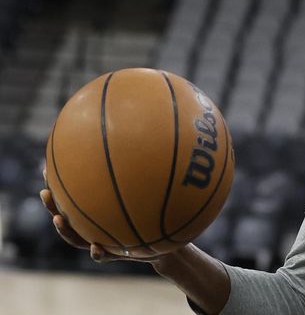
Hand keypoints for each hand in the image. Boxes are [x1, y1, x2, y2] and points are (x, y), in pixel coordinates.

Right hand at [40, 169, 163, 263]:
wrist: (166, 242)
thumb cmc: (153, 214)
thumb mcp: (145, 193)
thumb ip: (136, 177)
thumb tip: (136, 142)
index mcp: (98, 212)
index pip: (73, 199)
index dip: (60, 186)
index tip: (46, 170)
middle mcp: (96, 227)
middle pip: (67, 217)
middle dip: (53, 206)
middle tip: (45, 193)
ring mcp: (104, 241)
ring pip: (77, 239)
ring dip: (65, 230)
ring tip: (57, 219)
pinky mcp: (116, 254)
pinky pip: (104, 256)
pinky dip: (98, 253)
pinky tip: (96, 247)